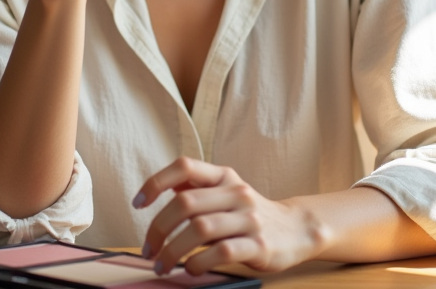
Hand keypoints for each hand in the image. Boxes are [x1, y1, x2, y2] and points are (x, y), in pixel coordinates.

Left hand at [135, 157, 325, 274]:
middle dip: (159, 228)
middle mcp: (236, 192)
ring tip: (163, 265)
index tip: (138, 204)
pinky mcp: (258, 245)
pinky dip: (198, 263)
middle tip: (149, 249)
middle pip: (185, 203)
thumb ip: (197, 187)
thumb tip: (161, 187)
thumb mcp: (225, 191)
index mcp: (224, 176)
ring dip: (173, 251)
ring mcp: (249, 218)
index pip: (184, 166)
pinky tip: (190, 269)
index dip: (156, 182)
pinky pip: (220, 252)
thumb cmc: (250, 213)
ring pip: (199, 229)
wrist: (296, 229)